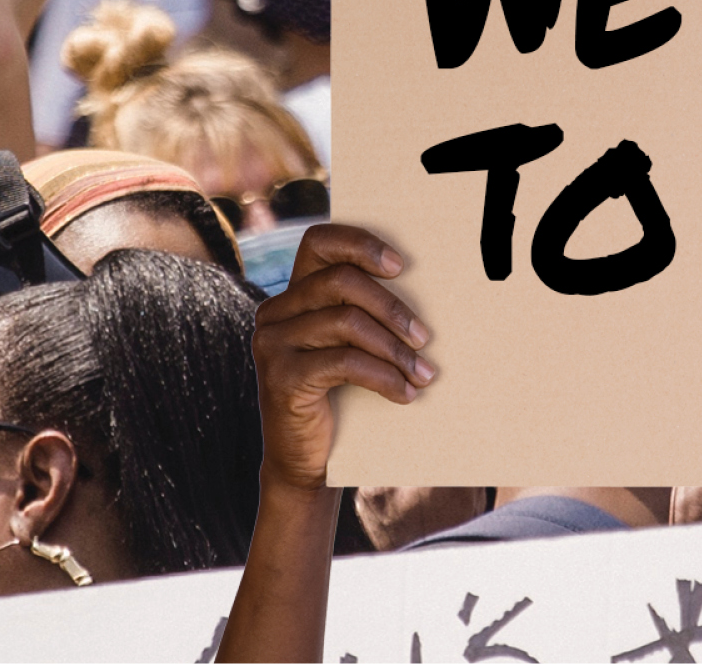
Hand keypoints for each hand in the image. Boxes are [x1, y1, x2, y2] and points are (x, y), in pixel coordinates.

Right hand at [253, 224, 433, 492]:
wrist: (306, 459)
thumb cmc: (340, 396)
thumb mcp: (352, 346)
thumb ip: (366, 314)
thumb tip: (429, 287)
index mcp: (293, 294)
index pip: (319, 241)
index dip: (360, 243)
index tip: (402, 265)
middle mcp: (275, 312)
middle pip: (341, 281)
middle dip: (392, 307)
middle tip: (425, 336)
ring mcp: (272, 343)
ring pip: (346, 321)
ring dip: (395, 348)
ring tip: (423, 373)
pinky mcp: (281, 376)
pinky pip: (344, 362)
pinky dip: (383, 376)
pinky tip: (405, 394)